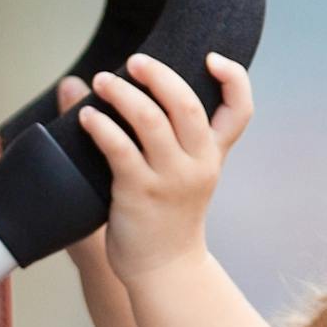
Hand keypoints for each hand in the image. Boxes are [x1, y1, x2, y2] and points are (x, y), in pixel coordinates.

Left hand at [73, 52, 253, 282]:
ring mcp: (169, 178)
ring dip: (123, 94)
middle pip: (187, 104)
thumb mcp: (186, 175)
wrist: (164, 268)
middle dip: (159, 75)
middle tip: (134, 61)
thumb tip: (126, 86)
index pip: (241, 110)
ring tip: (101, 81)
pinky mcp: (139, 193)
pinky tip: (86, 117)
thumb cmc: (167, 217)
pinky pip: (119, 150)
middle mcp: (197, 163)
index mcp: (213, 155)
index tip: (212, 57)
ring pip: (150, 121)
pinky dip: (101, 127)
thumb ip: (171, 135)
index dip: (234, 79)